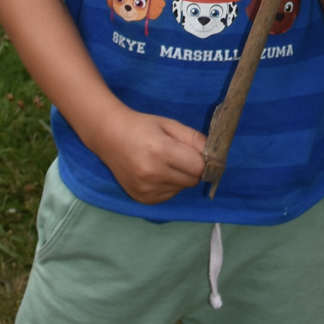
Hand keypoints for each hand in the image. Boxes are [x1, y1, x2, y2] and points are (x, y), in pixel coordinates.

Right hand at [89, 107, 206, 203]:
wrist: (109, 136)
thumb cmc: (142, 126)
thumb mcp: (169, 124)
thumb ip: (193, 138)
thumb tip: (214, 154)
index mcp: (161, 151)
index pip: (198, 167)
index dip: (202, 159)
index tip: (198, 152)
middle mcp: (153, 174)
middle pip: (192, 180)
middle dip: (192, 168)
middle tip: (180, 155)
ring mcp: (146, 189)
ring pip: (181, 189)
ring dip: (180, 177)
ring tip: (164, 162)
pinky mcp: (142, 199)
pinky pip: (169, 195)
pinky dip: (169, 185)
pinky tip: (157, 172)